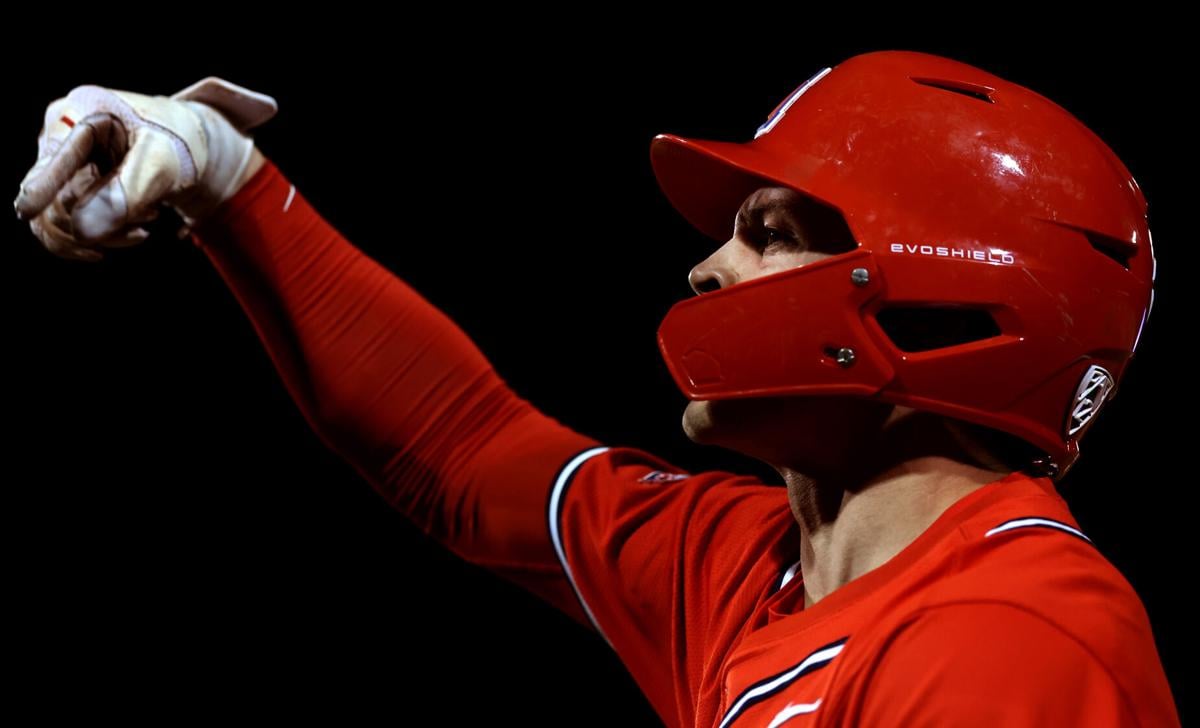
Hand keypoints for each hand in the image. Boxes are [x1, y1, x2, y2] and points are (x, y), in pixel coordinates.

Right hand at [14, 77, 276, 261]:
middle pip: (53, 196)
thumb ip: (127, 193)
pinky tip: (132, 234)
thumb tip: (84, 232)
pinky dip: (95, 238)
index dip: (41, 186)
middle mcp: (59, 137)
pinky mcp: (66, 185)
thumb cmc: (178, 142)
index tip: (25, 211)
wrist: (187, 144)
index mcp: (81, 113)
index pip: (55, 158)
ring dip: (100, 235)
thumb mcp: (162, 162)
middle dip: (99, 221)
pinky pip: (64, 225)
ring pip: (55, 219)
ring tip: (144, 228)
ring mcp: (58, 163)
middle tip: (151, 216)